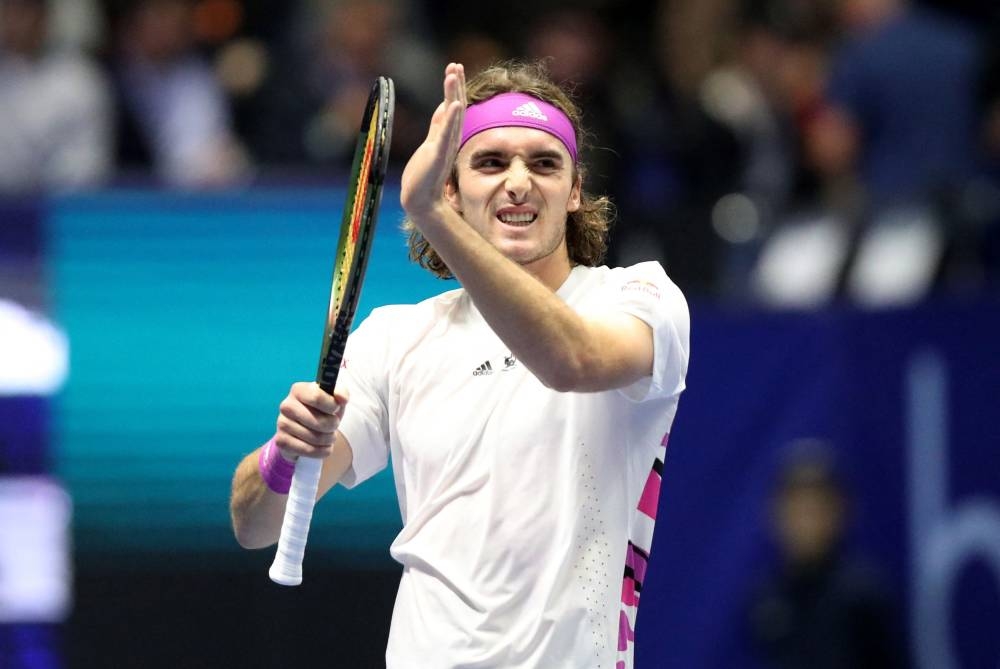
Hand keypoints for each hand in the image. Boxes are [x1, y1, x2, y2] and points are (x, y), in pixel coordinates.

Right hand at [274, 382, 347, 459]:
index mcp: (298, 390)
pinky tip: (323, 447)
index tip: (335, 409)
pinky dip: (321, 451)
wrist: (307, 431)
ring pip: (316, 438)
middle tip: (333, 426)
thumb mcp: (334, 399)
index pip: (317, 397)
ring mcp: (282, 423)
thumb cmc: (322, 411)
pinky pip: (308, 450)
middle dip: (333, 426)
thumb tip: (342, 398)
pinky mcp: (281, 441)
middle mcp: (287, 405)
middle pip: (320, 421)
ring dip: (329, 440)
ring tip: (329, 436)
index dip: (333, 406)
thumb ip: (341, 393)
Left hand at [400, 62, 465, 223]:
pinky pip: (446, 134)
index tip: (454, 69)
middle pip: (454, 107)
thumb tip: (441, 108)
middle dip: (455, 85)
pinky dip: (452, 119)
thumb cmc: (424, 177)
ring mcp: (444, 146)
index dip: (453, 88)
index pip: (450, 107)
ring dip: (453, 94)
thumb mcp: (430, 145)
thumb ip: (437, 127)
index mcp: (445, 136)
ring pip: (451, 115)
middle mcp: (448, 139)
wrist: (421, 201)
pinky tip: (456, 104)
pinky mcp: (437, 155)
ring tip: (454, 74)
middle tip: (455, 64)